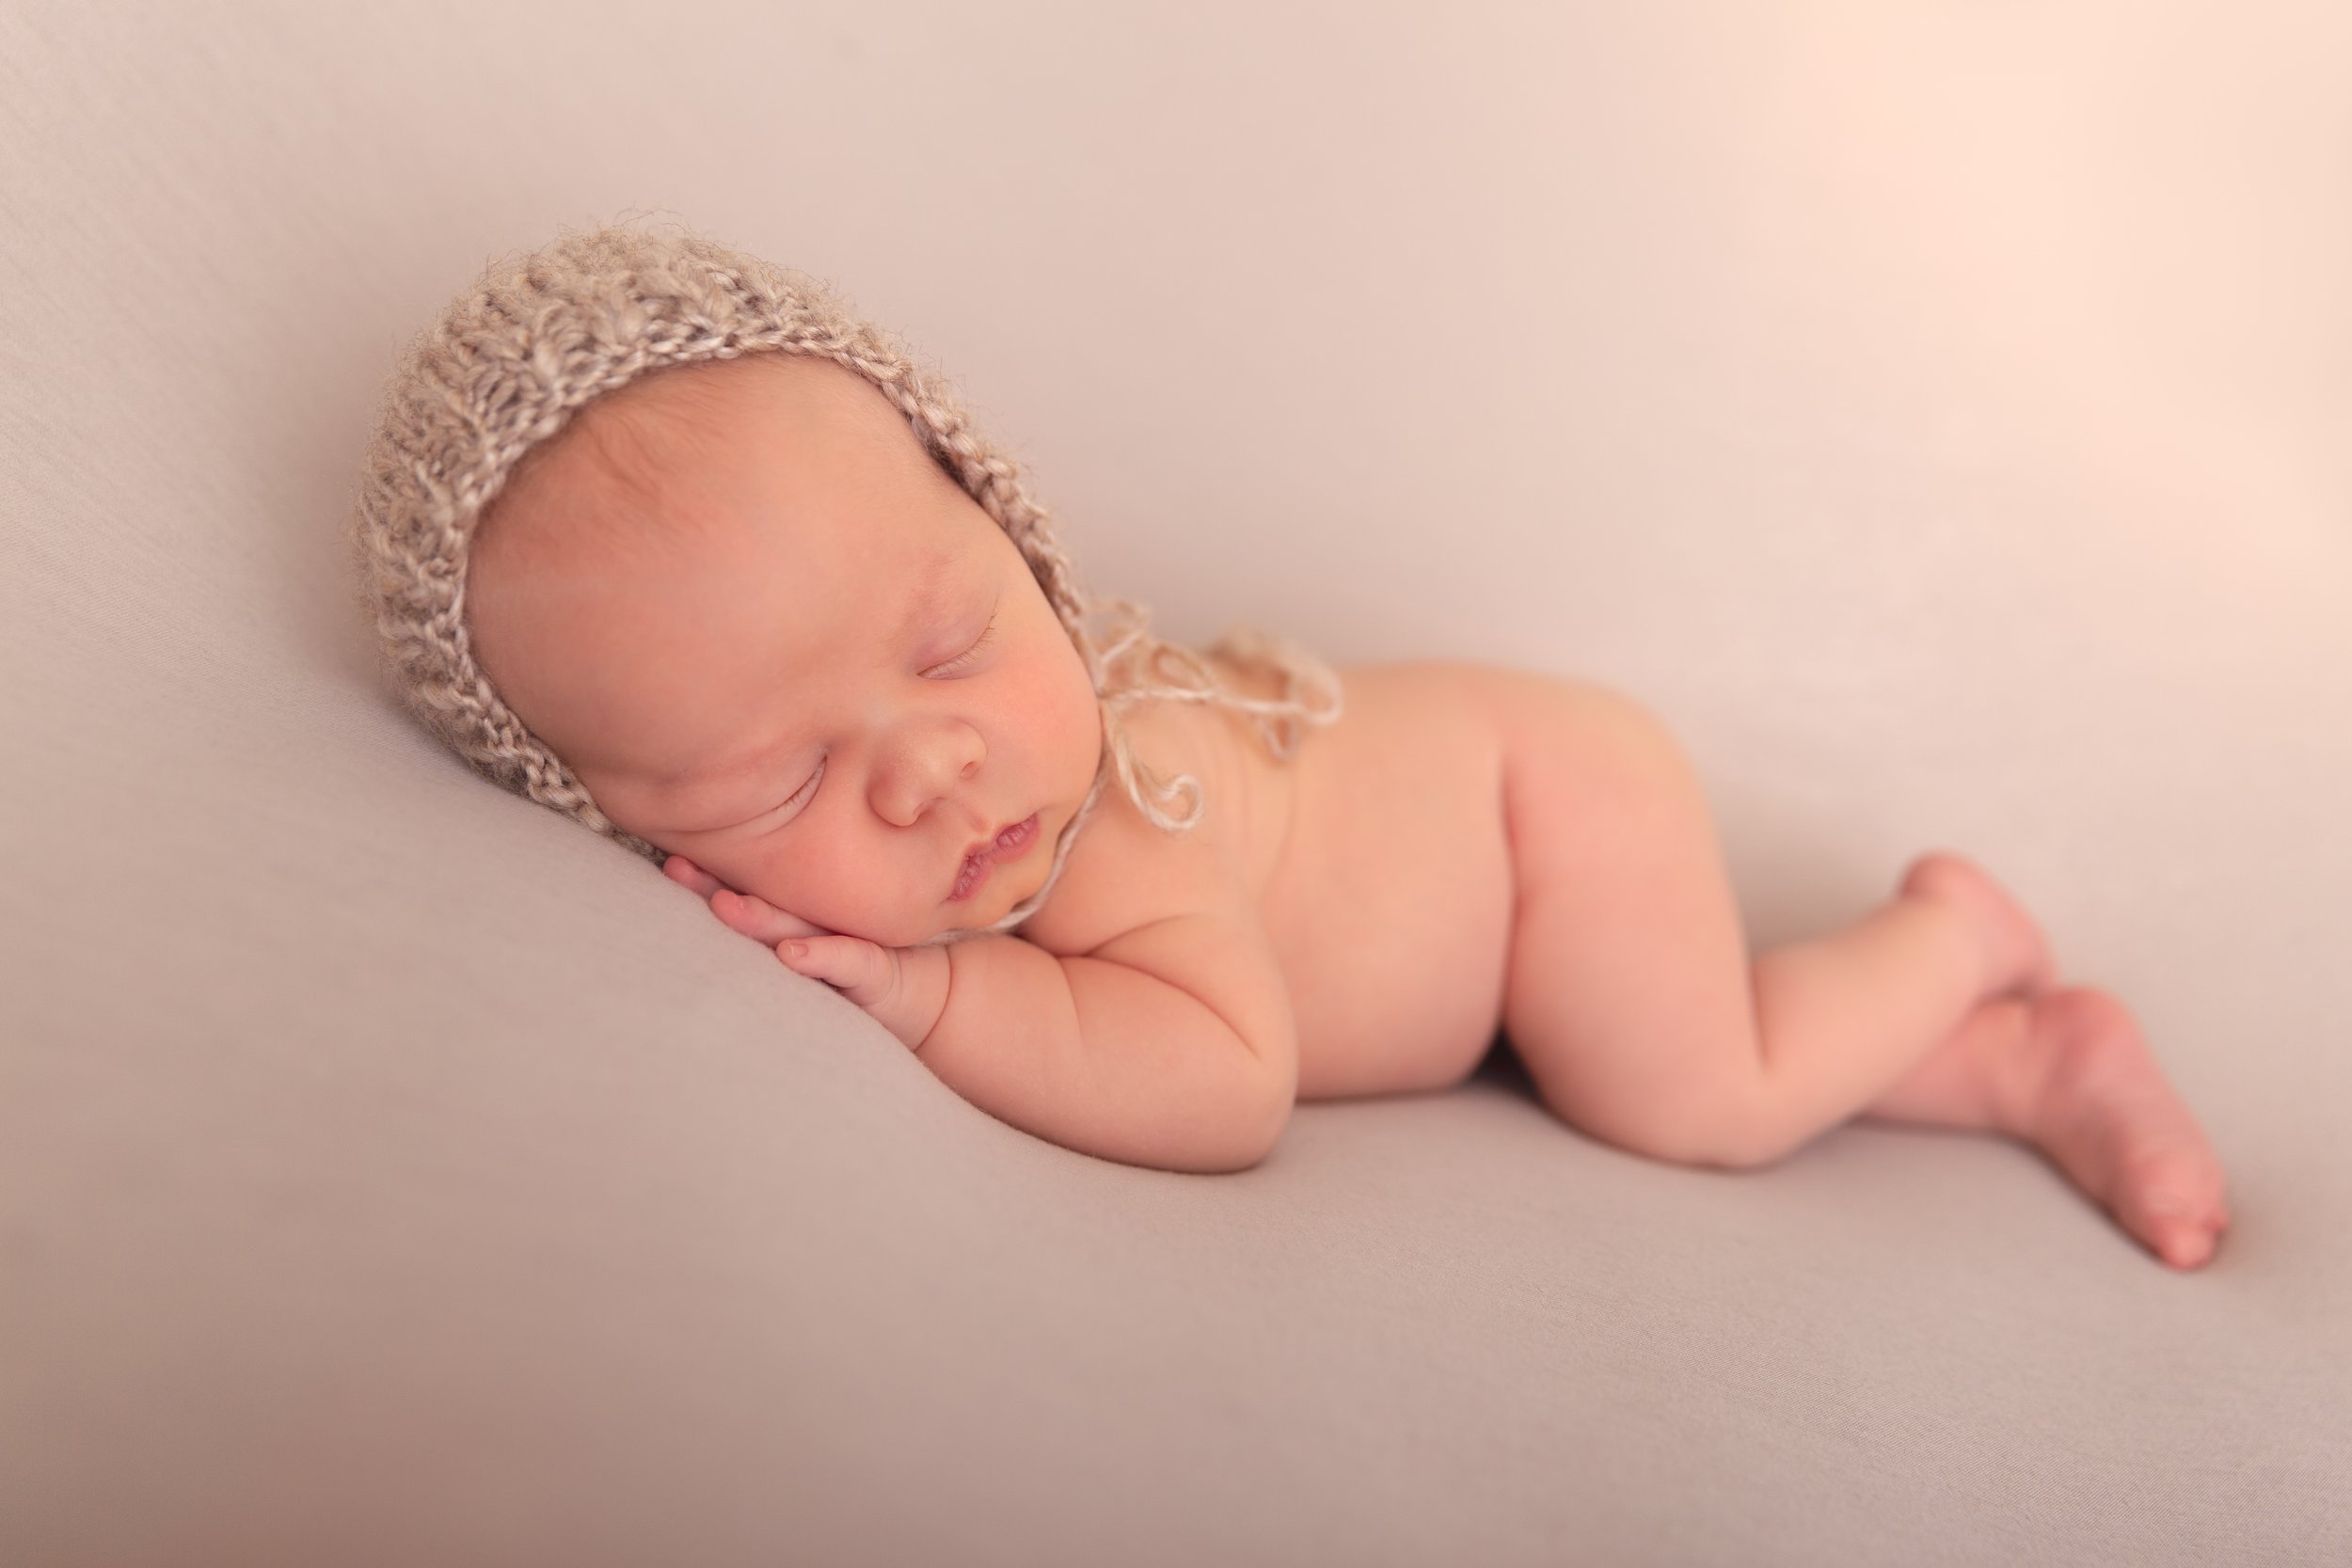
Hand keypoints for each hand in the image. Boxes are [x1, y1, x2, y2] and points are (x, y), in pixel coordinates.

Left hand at [662, 853, 949, 1050]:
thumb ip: (766, 930)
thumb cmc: (852, 970)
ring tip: (724, 906)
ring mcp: (844, 942)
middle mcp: (814, 924)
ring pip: (795, 927)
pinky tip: (790, 956)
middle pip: (758, 903)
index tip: (668, 861)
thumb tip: (700, 908)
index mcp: (793, 918)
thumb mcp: (809, 947)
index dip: (706, 878)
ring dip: (759, 918)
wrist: (920, 997)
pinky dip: (820, 958)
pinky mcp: (871, 970)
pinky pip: (847, 962)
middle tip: (676, 869)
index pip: (744, 892)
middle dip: (715, 887)